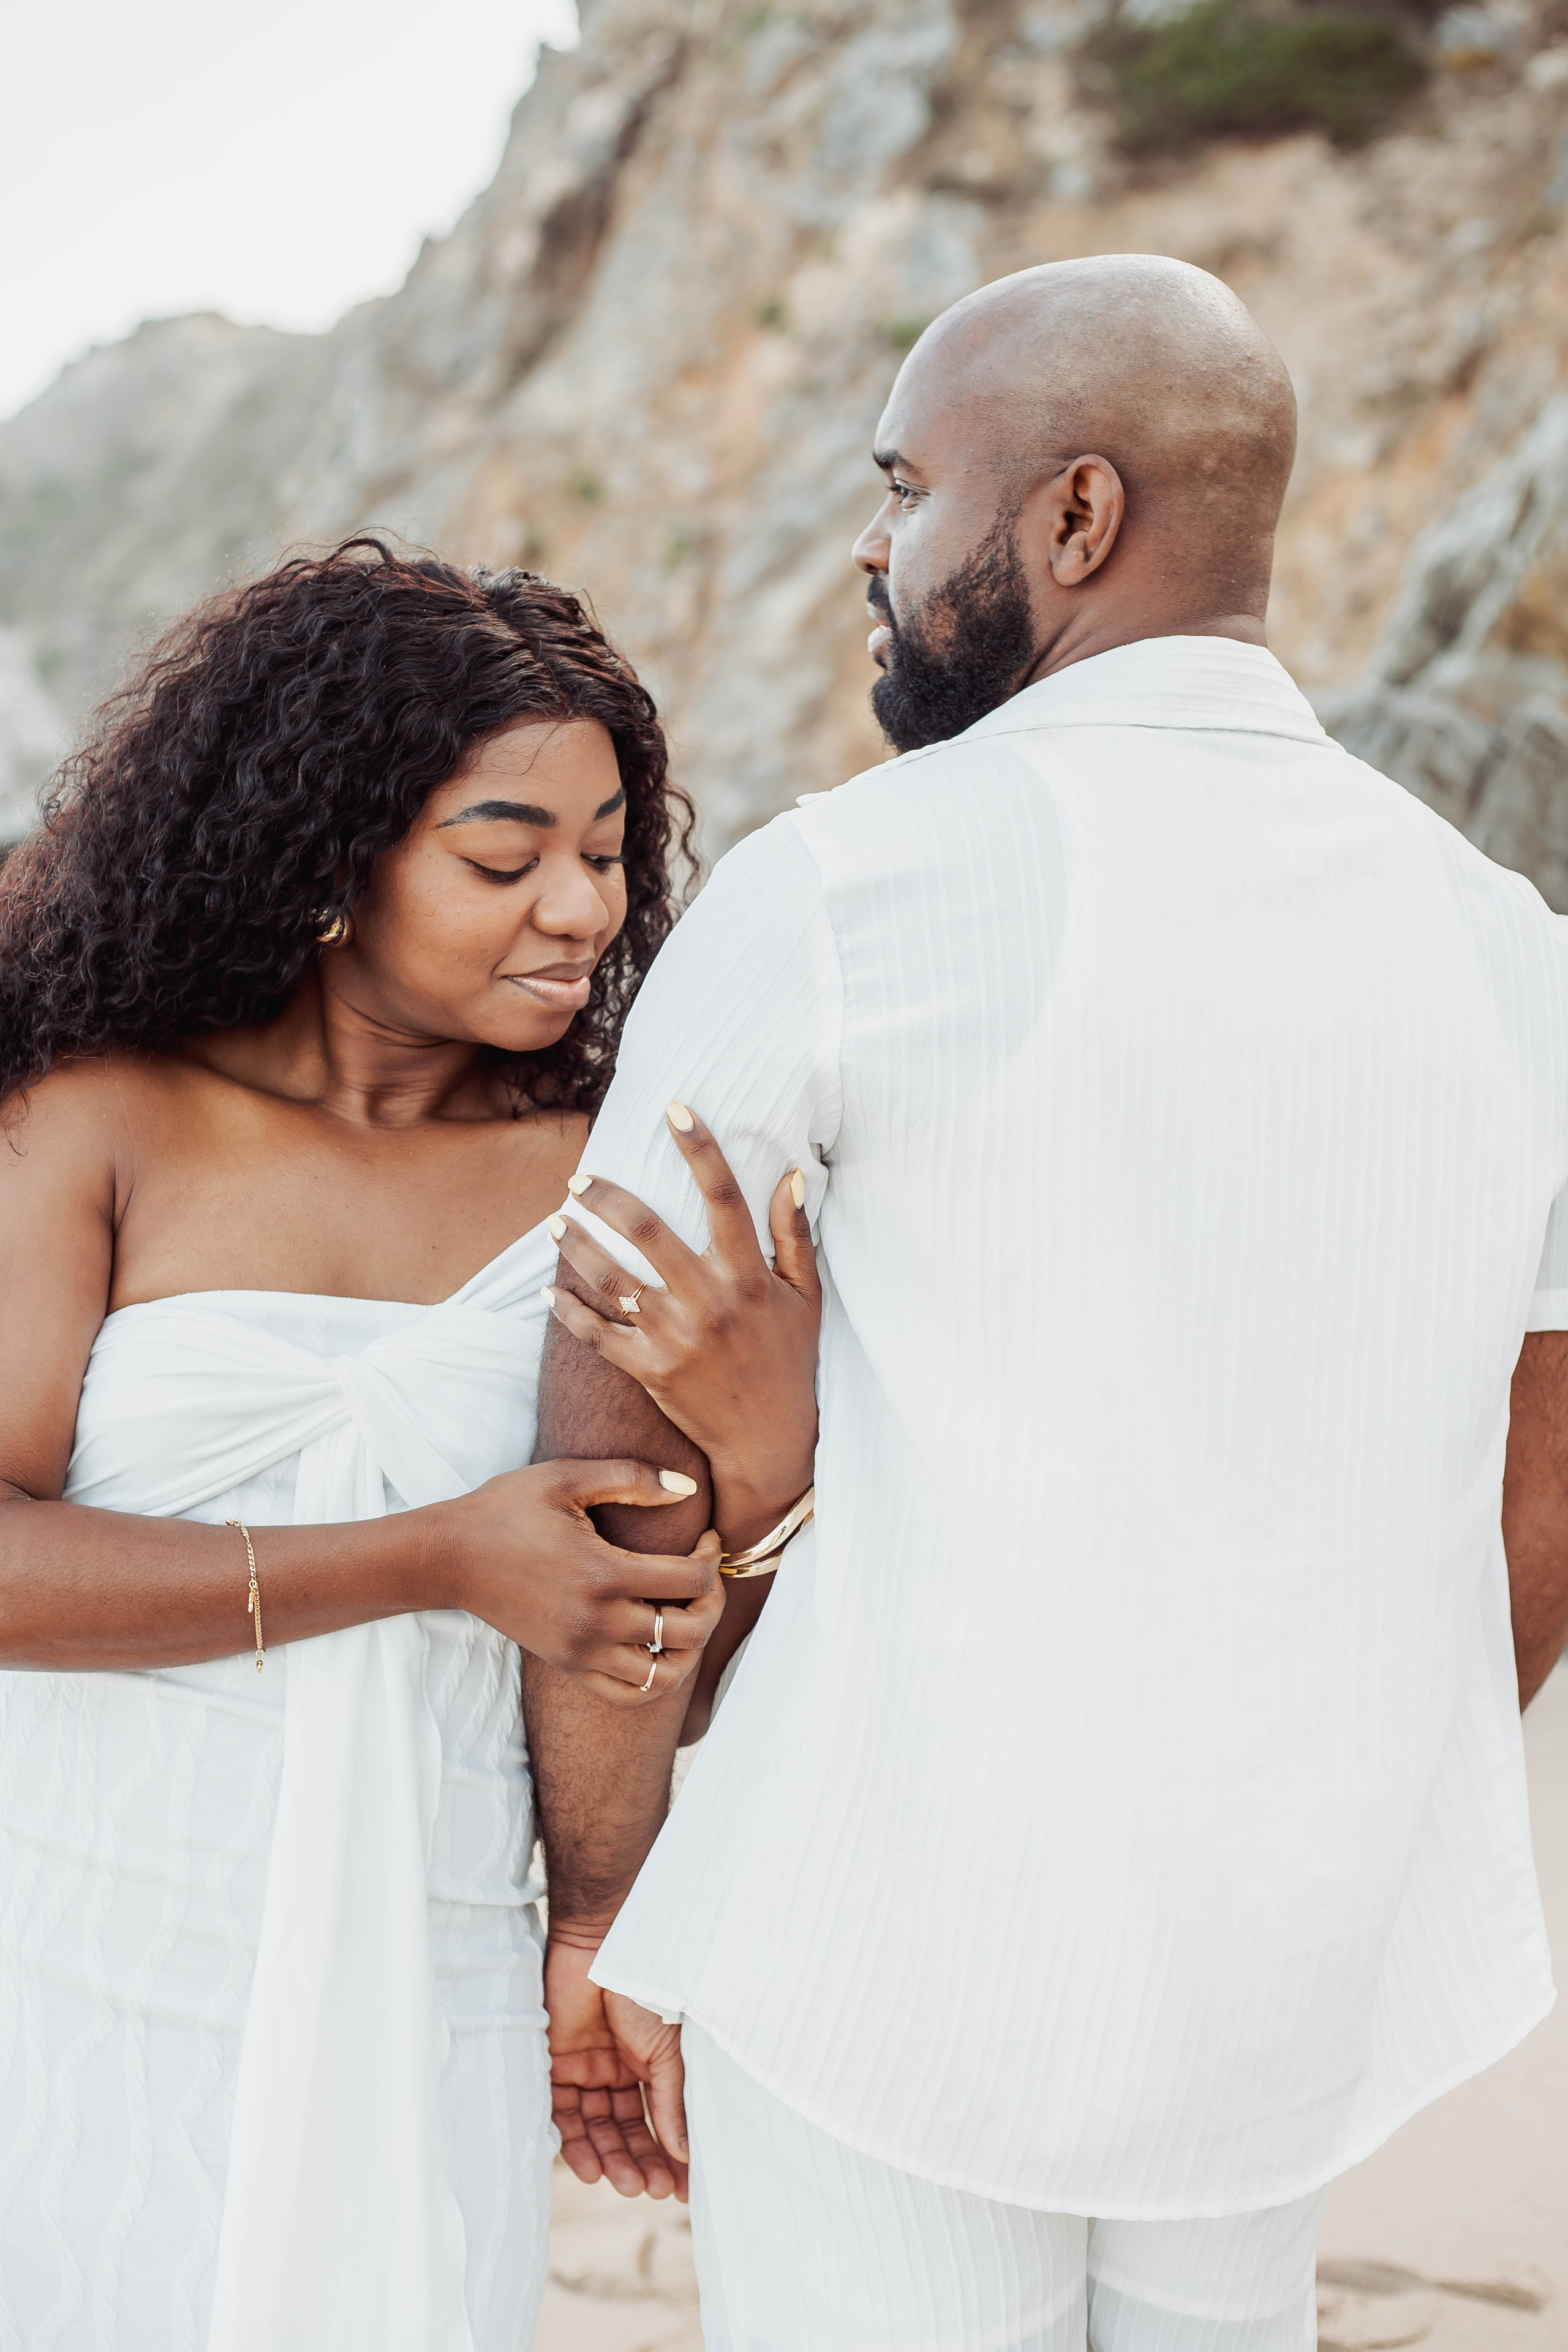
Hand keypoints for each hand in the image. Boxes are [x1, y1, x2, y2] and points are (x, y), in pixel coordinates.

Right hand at [439, 1459, 723, 1705]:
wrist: (450, 1556)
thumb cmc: (506, 1509)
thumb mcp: (565, 1477)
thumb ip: (631, 1478)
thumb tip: (690, 1489)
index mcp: (602, 1574)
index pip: (691, 1582)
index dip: (714, 1557)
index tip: (706, 1537)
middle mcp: (596, 1623)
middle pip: (689, 1632)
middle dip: (713, 1601)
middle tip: (705, 1574)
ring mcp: (581, 1651)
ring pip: (665, 1676)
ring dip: (691, 1647)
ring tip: (686, 1613)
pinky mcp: (568, 1665)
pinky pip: (628, 1694)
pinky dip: (655, 1679)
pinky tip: (657, 1645)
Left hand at [544, 1105, 820, 1548]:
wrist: (768, 1439)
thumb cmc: (788, 1361)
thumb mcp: (805, 1296)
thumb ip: (795, 1235)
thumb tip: (791, 1175)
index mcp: (748, 1276)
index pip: (725, 1197)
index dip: (700, 1148)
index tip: (675, 1108)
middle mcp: (708, 1300)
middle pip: (648, 1230)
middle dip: (607, 1197)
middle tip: (580, 1178)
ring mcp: (674, 1337)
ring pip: (611, 1278)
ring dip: (576, 1245)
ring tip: (555, 1221)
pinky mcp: (648, 1370)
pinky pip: (596, 1333)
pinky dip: (567, 1311)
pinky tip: (548, 1290)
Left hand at [545, 1932, 688, 2199]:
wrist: (606, 1948)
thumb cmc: (646, 1992)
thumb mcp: (669, 2052)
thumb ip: (672, 2101)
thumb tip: (686, 2153)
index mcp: (648, 2066)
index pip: (657, 2120)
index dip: (668, 2154)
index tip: (682, 2188)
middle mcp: (617, 2072)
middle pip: (625, 2129)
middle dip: (639, 2161)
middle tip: (652, 2190)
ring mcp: (586, 2069)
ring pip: (596, 2127)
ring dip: (611, 2159)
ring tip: (626, 2185)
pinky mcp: (556, 2064)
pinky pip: (562, 2113)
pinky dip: (575, 2142)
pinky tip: (591, 2168)